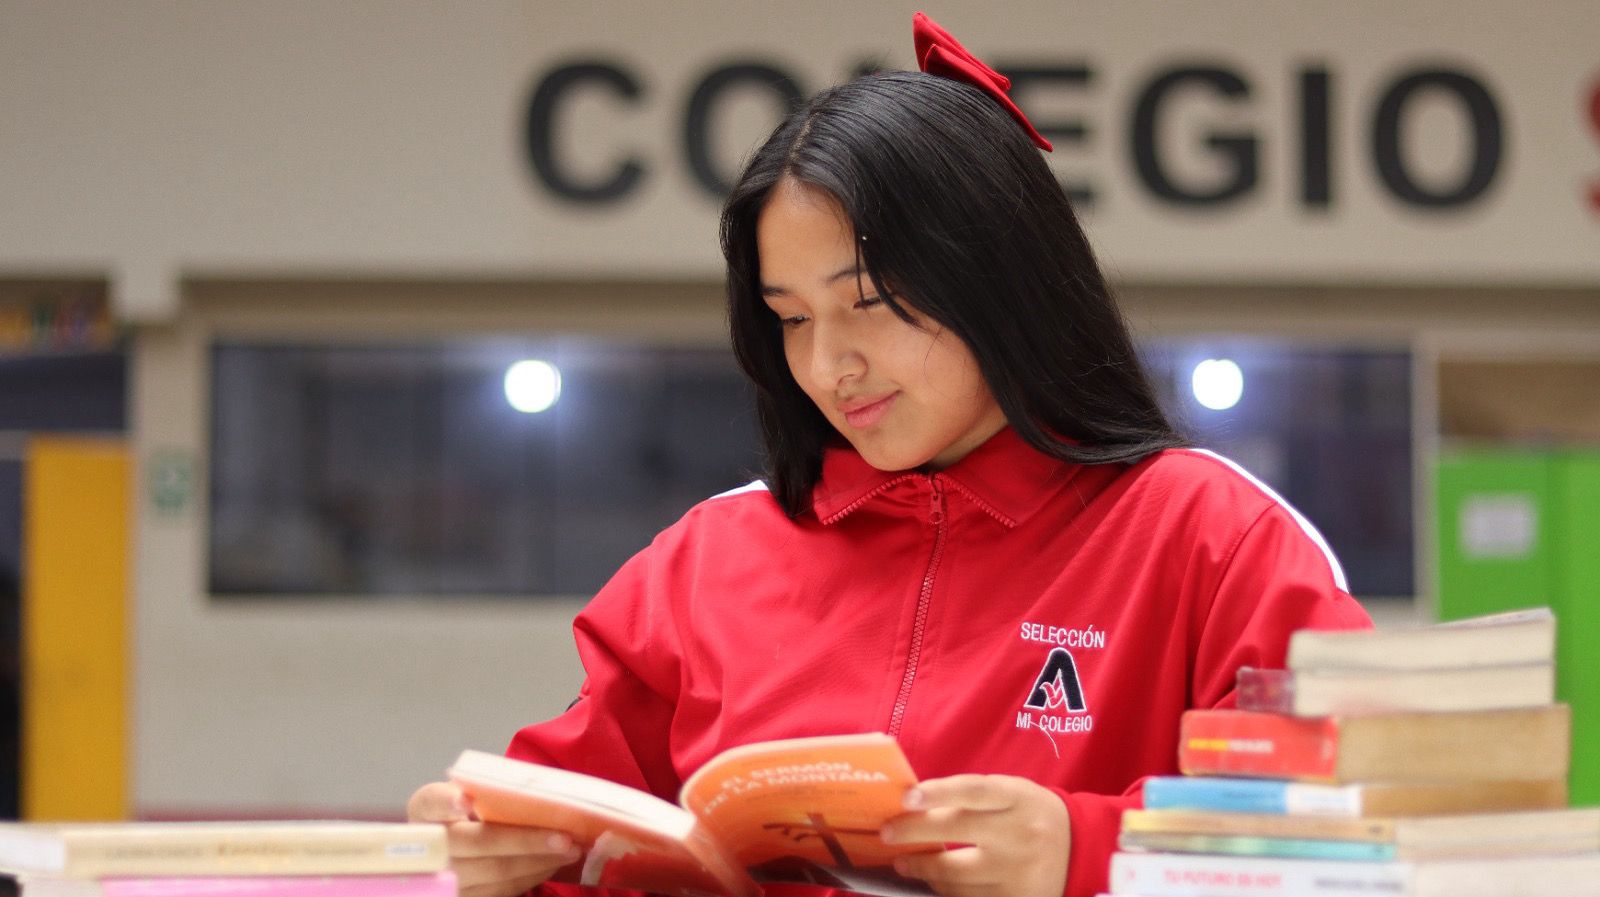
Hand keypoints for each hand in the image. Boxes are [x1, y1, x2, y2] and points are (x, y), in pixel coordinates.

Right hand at [407, 781, 581, 896]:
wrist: (454, 845)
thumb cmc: (472, 811)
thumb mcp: (473, 791)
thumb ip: (493, 789)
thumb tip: (543, 791)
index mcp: (426, 807)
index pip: (432, 801)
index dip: (448, 802)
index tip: (465, 801)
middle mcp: (427, 845)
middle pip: (478, 843)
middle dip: (526, 841)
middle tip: (565, 838)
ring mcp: (442, 878)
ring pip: (495, 872)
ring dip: (537, 862)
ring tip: (570, 850)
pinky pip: (501, 891)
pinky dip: (531, 876)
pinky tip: (551, 864)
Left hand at [881, 774, 1070, 896]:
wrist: (1080, 849)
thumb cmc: (1030, 814)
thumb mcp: (1011, 793)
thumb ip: (971, 796)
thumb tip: (913, 804)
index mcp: (1017, 798)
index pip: (972, 791)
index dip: (937, 793)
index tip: (906, 797)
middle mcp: (1020, 834)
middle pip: (956, 831)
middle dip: (913, 832)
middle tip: (887, 833)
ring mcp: (1019, 872)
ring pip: (956, 875)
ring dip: (923, 869)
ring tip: (905, 862)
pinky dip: (946, 891)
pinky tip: (934, 883)